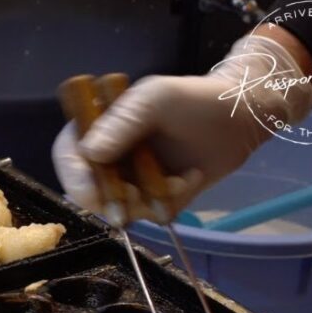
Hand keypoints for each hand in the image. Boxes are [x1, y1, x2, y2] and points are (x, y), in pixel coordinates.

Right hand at [52, 33, 311, 222]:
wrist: (242, 117)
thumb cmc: (197, 98)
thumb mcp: (157, 98)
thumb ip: (122, 121)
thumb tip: (88, 153)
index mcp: (99, 126)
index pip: (68, 155)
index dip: (73, 176)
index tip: (90, 193)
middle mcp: (109, 155)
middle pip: (88, 189)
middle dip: (115, 197)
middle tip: (140, 194)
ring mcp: (131, 178)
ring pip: (119, 207)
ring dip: (148, 200)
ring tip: (181, 178)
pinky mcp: (153, 196)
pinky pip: (149, 214)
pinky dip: (169, 203)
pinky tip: (189, 178)